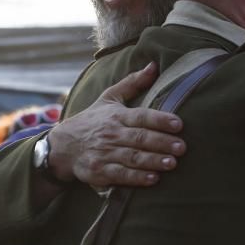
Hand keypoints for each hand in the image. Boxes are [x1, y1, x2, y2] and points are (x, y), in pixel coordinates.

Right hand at [48, 62, 186, 187]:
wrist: (62, 146)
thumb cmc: (93, 120)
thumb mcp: (109, 98)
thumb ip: (133, 83)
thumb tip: (154, 65)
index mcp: (116, 115)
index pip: (141, 116)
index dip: (160, 120)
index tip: (179, 124)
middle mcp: (111, 134)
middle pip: (139, 138)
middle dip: (161, 142)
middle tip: (182, 147)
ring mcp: (104, 153)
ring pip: (132, 157)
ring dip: (153, 161)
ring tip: (172, 163)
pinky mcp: (99, 172)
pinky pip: (120, 175)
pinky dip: (136, 178)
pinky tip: (153, 179)